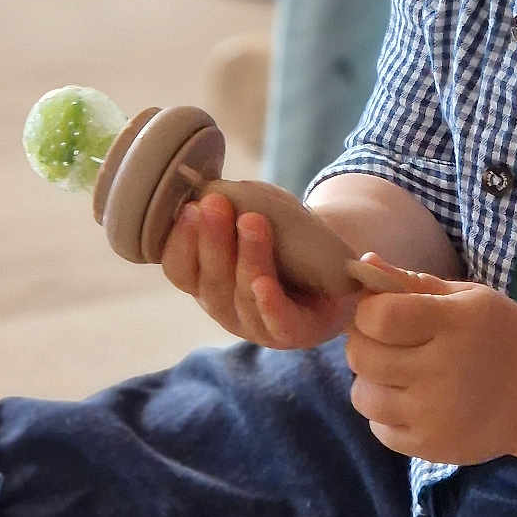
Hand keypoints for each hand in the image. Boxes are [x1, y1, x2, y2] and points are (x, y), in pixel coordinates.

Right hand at [161, 194, 354, 347]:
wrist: (337, 273)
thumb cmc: (286, 243)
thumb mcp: (257, 216)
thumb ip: (235, 204)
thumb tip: (209, 184)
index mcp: (206, 282)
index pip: (180, 269)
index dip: (180, 241)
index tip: (190, 207)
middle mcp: (225, 307)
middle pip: (210, 281)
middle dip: (212, 240)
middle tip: (214, 203)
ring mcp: (257, 325)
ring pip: (243, 296)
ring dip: (246, 257)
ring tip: (252, 220)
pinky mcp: (294, 332)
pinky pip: (278, 321)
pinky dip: (268, 302)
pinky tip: (263, 282)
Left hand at [344, 255, 516, 463]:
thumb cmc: (501, 333)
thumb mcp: (468, 297)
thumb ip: (412, 282)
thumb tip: (362, 264)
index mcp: (453, 324)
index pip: (380, 317)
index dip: (367, 311)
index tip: (379, 310)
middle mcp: (442, 371)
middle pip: (363, 356)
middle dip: (363, 342)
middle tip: (385, 340)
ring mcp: (435, 414)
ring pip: (363, 396)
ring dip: (371, 380)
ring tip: (397, 371)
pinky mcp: (432, 447)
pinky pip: (379, 429)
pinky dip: (386, 413)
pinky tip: (411, 399)